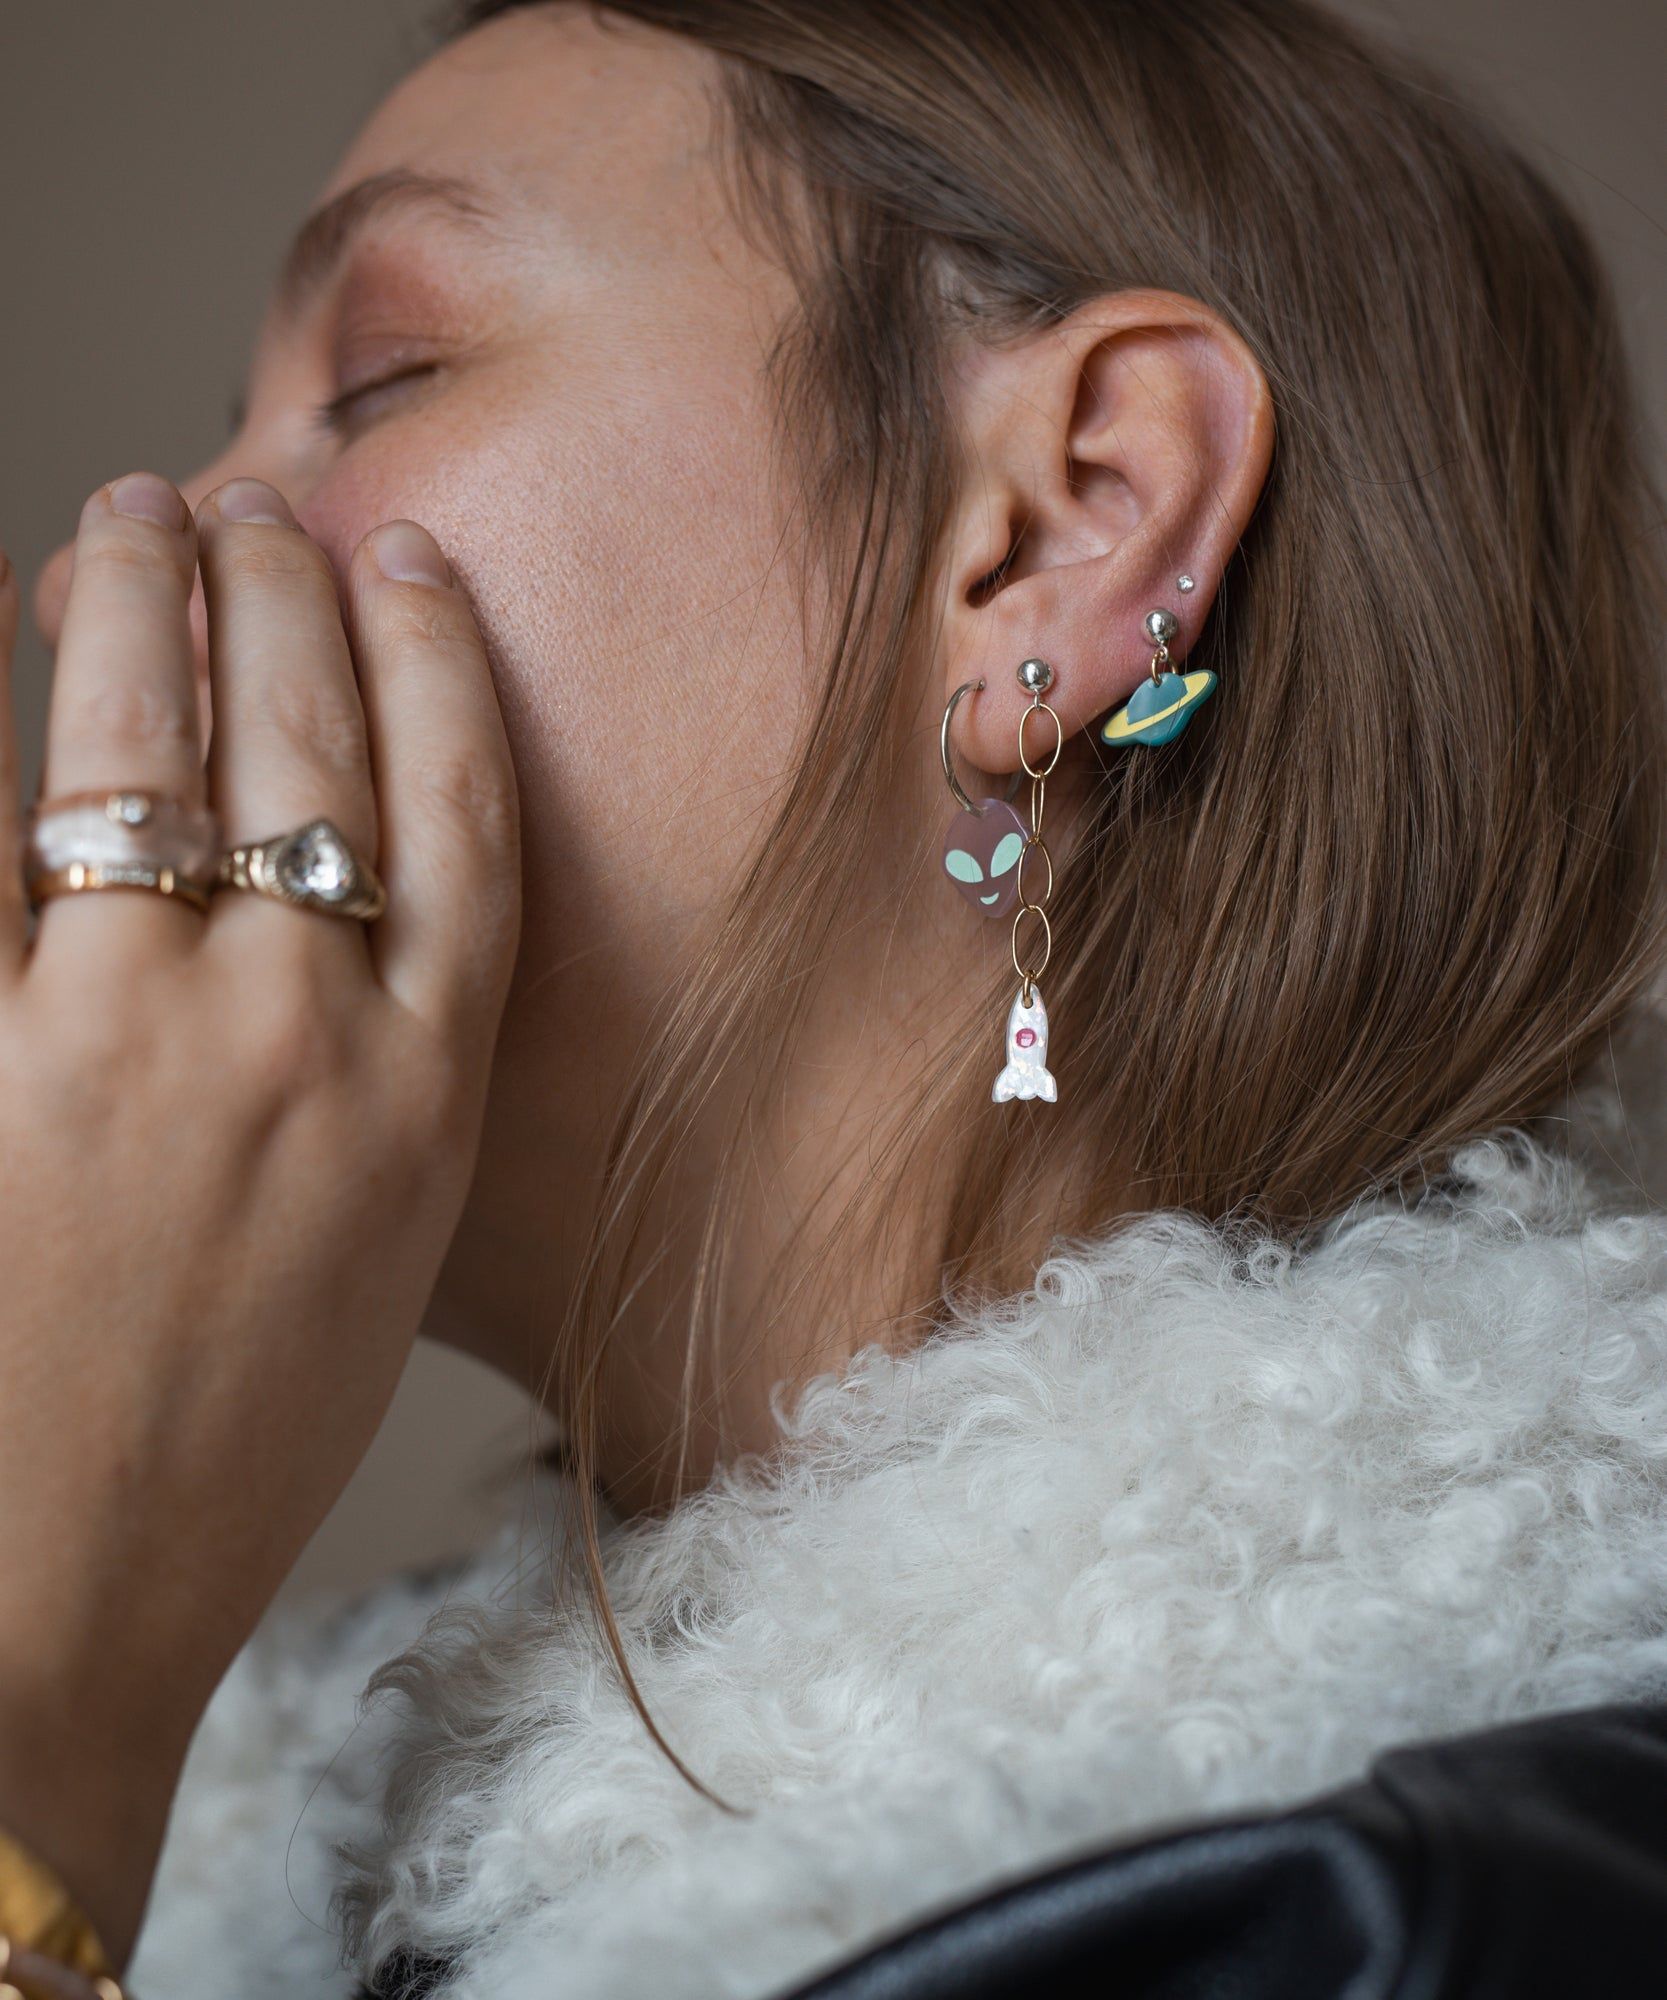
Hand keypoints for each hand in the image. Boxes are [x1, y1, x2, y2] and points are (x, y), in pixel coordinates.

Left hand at [0, 473, 519, 1961]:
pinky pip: (0, 843)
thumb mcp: (373, 1255)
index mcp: (425, 1093)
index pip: (459, 817)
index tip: (411, 572)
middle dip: (280, 594)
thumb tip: (331, 922)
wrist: (59, 1597)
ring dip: (146, 613)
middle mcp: (308, 1034)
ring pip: (162, 758)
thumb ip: (375, 1079)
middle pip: (315, 750)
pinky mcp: (2, 1055)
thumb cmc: (228, 1447)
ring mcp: (145, 1038)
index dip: (436, 671)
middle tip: (248, 501)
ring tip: (129, 519)